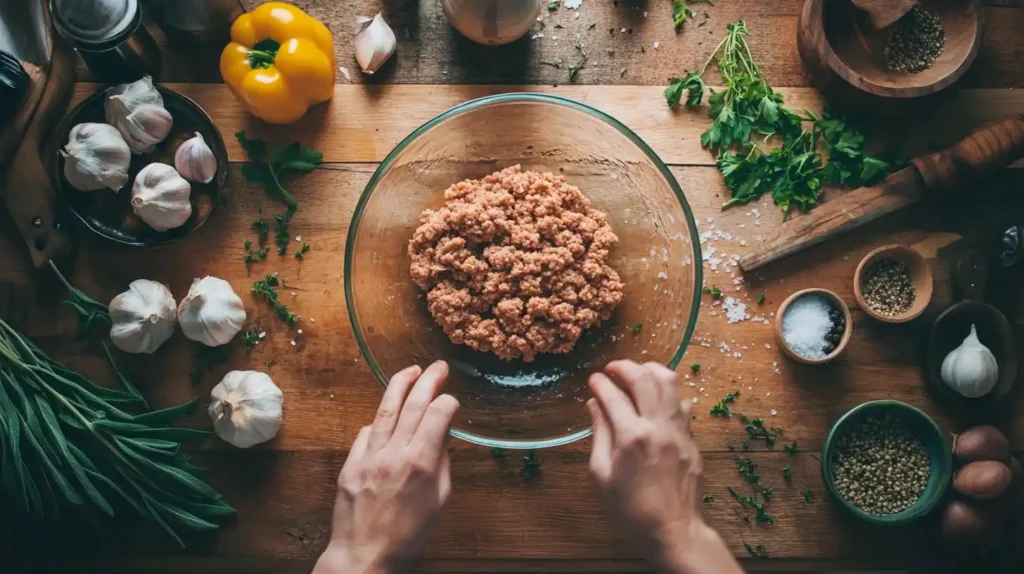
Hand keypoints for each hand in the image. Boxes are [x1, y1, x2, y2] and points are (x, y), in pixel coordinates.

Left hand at [314, 361, 459, 573]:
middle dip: (429, 380)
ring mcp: (369, 457)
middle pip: (413, 405)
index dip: (448, 402)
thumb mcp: (440, 502)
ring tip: (411, 370)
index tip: (452, 400)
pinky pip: (366, 433)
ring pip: (386, 410)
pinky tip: (387, 416)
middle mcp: (394, 454)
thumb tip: (441, 438)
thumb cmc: (408, 536)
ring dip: (400, 386)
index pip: (437, 416)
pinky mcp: (350, 464)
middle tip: (439, 367)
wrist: (365, 555)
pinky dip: (379, 422)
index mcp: (421, 464)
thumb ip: (442, 465)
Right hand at [587, 361, 741, 573]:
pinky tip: (657, 400)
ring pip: (671, 383)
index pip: (613, 396)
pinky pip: (683, 404)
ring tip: (637, 374)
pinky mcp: (692, 439)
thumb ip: (599, 434)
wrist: (672, 531)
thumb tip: (594, 404)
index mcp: (632, 437)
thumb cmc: (629, 510)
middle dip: (625, 366)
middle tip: (613, 369)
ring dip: (651, 372)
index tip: (592, 380)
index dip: (600, 383)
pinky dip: (668, 394)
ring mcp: (679, 431)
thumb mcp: (600, 476)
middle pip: (645, 378)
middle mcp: (658, 427)